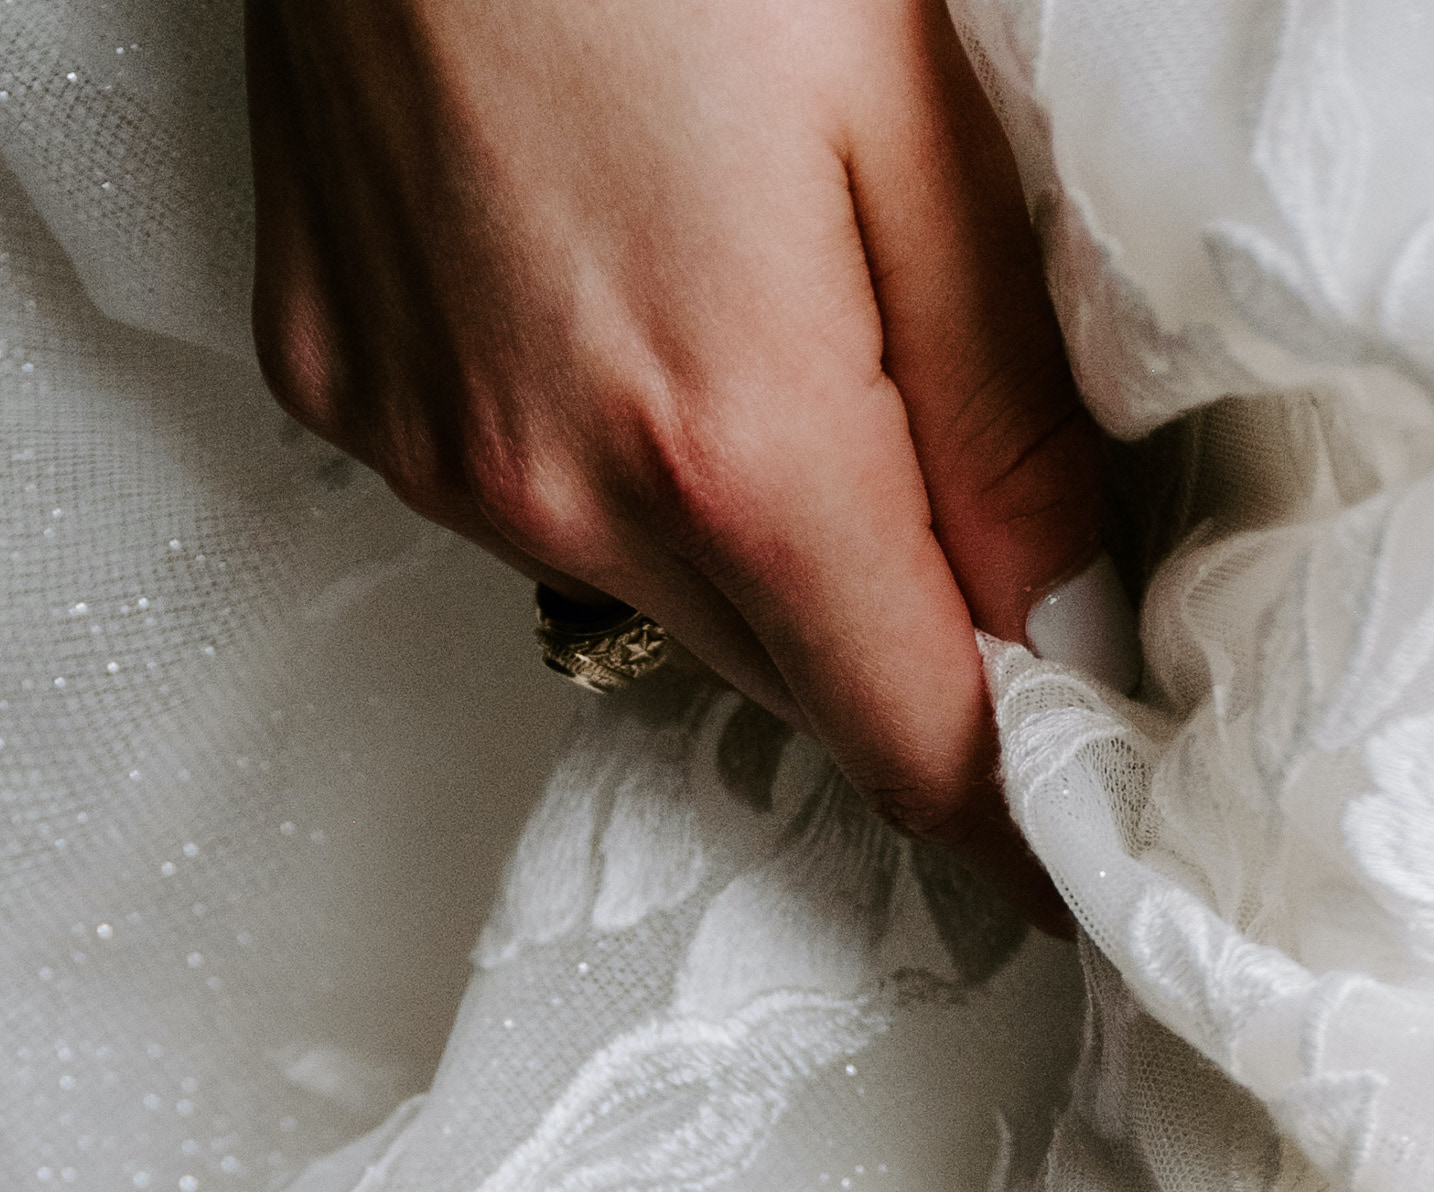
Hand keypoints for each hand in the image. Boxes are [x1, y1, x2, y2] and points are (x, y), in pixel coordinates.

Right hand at [246, 0, 1104, 901]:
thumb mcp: (915, 114)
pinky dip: (602, 444)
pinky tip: (623, 286)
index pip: (918, 748)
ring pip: (662, 596)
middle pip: (796, 686)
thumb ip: (1001, 402)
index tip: (1091, 835)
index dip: (1025, 810)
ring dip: (751, 536)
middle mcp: (558, 488)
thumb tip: (1072, 616)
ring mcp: (433, 443)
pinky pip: (521, 490)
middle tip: (990, 544)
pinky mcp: (342, 375)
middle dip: (902, 648)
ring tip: (782, 343)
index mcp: (730, 443)